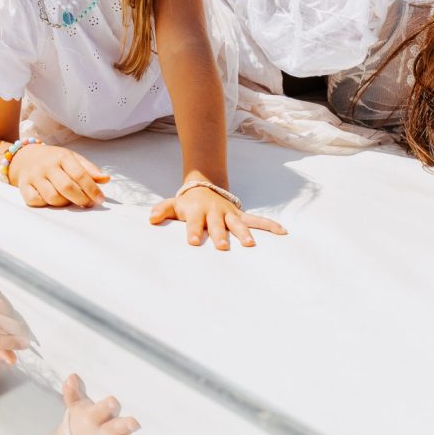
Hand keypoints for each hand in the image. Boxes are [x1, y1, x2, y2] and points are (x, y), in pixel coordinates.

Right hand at [10, 145, 109, 207]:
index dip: (92, 189)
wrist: (24, 157)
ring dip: (64, 203)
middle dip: (81, 199)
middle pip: (67, 187)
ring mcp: (34, 176)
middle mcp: (47, 166)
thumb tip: (106, 179)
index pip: (80, 174)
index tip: (101, 199)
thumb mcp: (72, 159)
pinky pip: (36, 201)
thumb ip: (89, 169)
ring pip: (52, 197)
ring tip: (69, 200)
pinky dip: (45, 205)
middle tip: (88, 203)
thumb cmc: (53, 160)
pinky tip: (51, 201)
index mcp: (62, 157)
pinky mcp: (23, 186)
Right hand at [58, 374, 160, 434]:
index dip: (105, 407)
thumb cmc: (82, 415)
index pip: (99, 411)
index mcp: (92, 419)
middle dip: (124, 426)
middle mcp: (104, 433)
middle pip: (114, 429)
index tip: (113, 401)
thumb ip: (72, 392)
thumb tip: (71, 377)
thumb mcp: (75, 404)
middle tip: (135, 422)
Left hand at [149, 183, 286, 248]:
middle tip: (223, 247)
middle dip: (220, 235)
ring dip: (244, 233)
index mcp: (197, 211)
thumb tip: (150, 218)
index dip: (194, 232)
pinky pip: (258, 220)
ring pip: (239, 223)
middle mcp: (215, 212)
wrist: (204, 187)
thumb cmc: (188, 203)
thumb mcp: (174, 204)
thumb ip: (162, 210)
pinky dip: (270, 225)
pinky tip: (283, 232)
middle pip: (218, 224)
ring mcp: (230, 214)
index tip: (194, 242)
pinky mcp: (241, 216)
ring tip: (251, 245)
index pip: (194, 223)